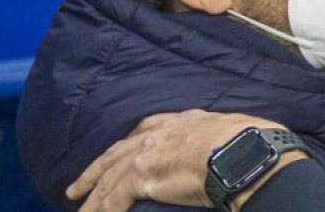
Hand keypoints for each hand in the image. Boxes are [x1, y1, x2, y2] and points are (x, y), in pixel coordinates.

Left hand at [66, 109, 300, 211]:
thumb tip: (223, 149)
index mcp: (180, 121)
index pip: (143, 130)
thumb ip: (214, 137)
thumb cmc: (249, 142)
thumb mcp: (228, 129)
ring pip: (109, 180)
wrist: (244, 152)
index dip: (126, 145)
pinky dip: (102, 211)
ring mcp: (146, 154)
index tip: (114, 154)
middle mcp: (158, 134)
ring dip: (92, 199)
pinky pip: (113, 200)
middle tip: (75, 189)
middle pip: (115, 154)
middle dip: (94, 172)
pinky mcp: (142, 177)